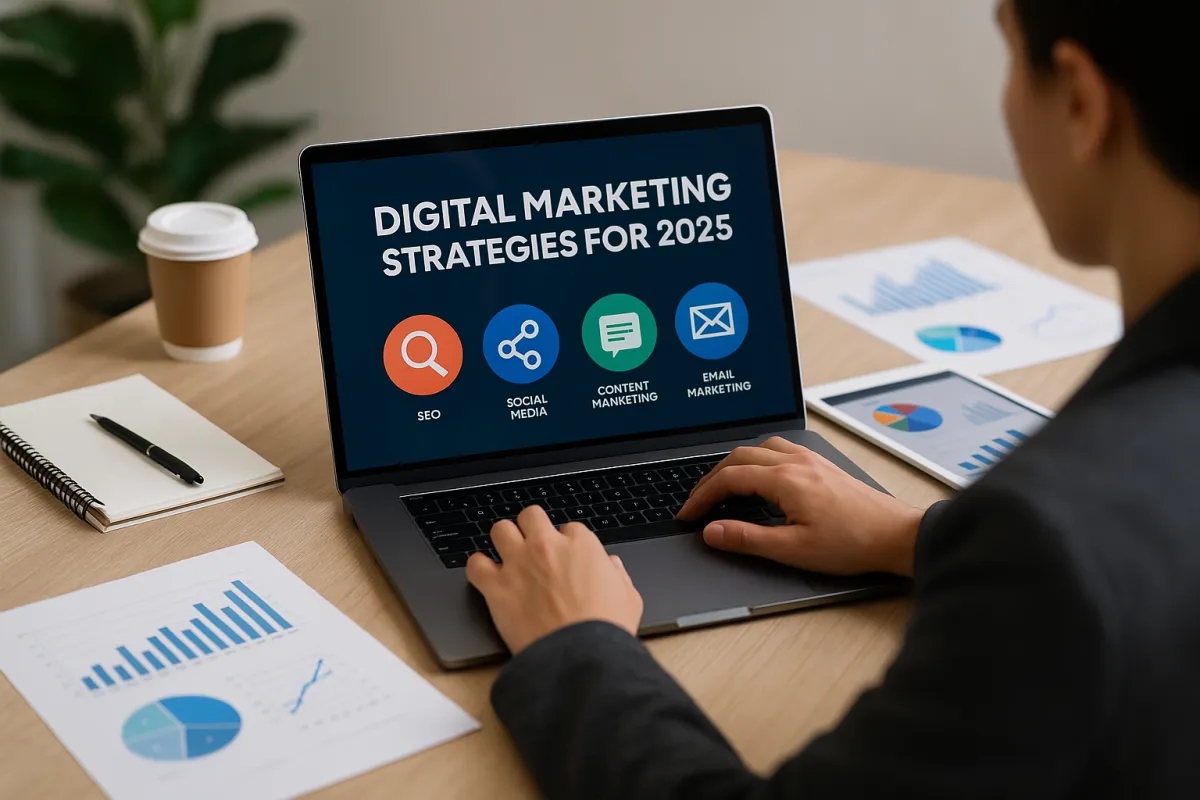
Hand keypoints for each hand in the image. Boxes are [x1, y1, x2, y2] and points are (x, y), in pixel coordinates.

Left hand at [465, 505, 643, 654]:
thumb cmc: (605, 630)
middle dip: (532, 528)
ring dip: (504, 540)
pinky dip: (479, 568)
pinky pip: (475, 564)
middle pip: (531, 516)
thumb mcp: (629, 598)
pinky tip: (486, 577)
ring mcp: (519, 564)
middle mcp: (546, 547)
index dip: (567, 543)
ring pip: (500, 529)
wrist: (578, 656)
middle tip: (533, 546)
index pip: (570, 528)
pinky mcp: (496, 587)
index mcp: (581, 545)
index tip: (566, 557)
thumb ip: (618, 575)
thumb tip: (611, 567)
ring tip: (508, 556)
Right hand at [678, 437, 924, 576]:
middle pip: (739, 458)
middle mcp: (796, 462)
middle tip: (697, 502)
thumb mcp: (793, 550)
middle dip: (712, 479)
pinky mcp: (822, 465)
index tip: (689, 514)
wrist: (895, 535)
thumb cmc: (852, 543)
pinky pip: (779, 449)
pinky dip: (757, 459)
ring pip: (759, 448)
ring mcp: (811, 460)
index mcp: (785, 480)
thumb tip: (713, 532)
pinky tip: (760, 474)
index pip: (729, 480)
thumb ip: (748, 539)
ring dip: (734, 464)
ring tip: (722, 486)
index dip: (702, 497)